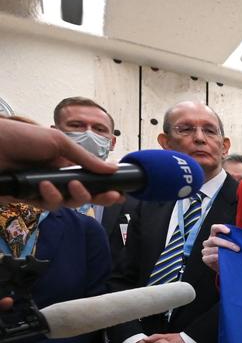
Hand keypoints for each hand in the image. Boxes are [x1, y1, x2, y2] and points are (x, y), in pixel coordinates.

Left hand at [0, 119, 122, 209]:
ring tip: (69, 186)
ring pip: (66, 203)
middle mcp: (55, 177)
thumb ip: (85, 158)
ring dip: (72, 197)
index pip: (90, 179)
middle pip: (82, 195)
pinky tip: (44, 187)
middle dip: (97, 197)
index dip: (105, 188)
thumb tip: (113, 168)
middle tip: (108, 195)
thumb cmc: (20, 137)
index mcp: (64, 163)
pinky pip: (45, 206)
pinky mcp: (26, 198)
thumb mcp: (58, 141)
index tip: (120, 193)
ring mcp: (41, 189)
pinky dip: (49, 198)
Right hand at [201, 224, 238, 272]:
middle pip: (214, 239)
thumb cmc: (229, 254)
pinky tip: (226, 259)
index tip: (229, 231)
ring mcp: (205, 250)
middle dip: (227, 244)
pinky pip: (212, 257)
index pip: (214, 228)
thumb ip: (233, 240)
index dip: (221, 228)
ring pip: (214, 249)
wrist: (226, 267)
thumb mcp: (231, 245)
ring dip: (225, 251)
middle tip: (238, 248)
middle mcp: (208, 242)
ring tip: (235, 254)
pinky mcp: (205, 259)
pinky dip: (219, 257)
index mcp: (214, 235)